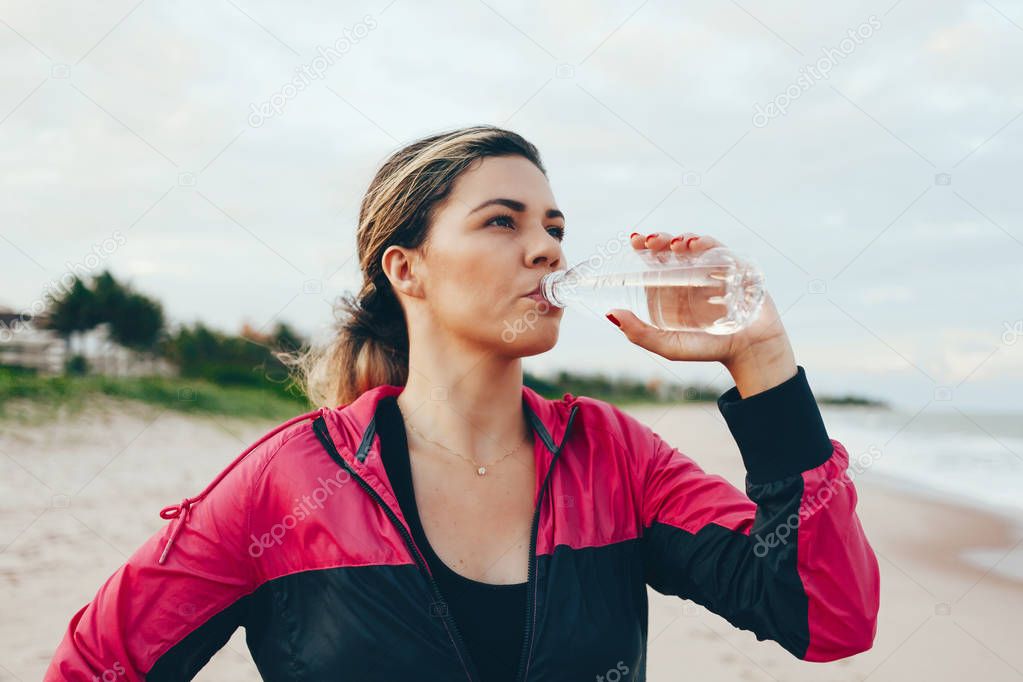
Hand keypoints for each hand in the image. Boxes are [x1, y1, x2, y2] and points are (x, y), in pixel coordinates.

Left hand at [606, 232, 796, 395]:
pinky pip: (720, 250)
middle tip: (650, 241)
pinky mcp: (735, 268)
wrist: (748, 353)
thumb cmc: (706, 349)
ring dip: (682, 239)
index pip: (654, 261)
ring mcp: (712, 270)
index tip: (634, 241)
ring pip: (694, 245)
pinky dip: (707, 243)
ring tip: (673, 245)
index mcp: (670, 288)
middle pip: (671, 249)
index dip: (644, 247)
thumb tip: (610, 314)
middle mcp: (689, 275)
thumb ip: (639, 333)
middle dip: (660, 239)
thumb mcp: (668, 345)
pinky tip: (696, 246)